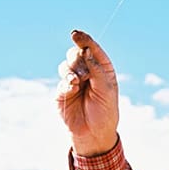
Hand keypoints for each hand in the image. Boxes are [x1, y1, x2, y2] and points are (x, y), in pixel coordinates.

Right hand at [56, 30, 119, 156]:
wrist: (94, 134)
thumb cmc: (105, 113)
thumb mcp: (107, 90)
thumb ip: (97, 69)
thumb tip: (86, 51)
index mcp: (101, 69)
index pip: (91, 49)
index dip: (84, 40)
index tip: (76, 34)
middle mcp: (87, 73)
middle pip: (75, 54)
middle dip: (77, 59)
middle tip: (84, 73)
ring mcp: (73, 81)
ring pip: (65, 65)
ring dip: (71, 71)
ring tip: (78, 82)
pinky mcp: (63, 92)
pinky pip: (61, 81)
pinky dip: (66, 82)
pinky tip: (72, 88)